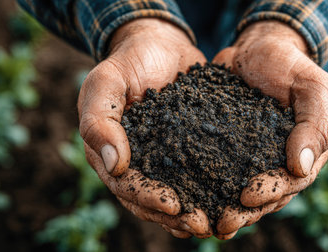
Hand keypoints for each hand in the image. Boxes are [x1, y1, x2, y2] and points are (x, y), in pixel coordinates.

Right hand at [78, 18, 210, 237]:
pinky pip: (197, 175)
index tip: (175, 207)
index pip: (126, 186)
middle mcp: (137, 161)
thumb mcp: (106, 81)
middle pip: (151, 199)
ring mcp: (163, 157)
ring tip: (218, 223)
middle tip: (202, 225)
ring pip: (176, 193)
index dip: (148, 199)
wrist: (160, 44)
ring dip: (194, 212)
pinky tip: (227, 201)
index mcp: (110, 152)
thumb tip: (114, 165)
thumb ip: (100, 120)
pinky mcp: (189, 148)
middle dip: (175, 215)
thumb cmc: (129, 60)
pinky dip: (209, 191)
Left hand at [213, 21, 327, 238]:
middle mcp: (273, 162)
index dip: (270, 193)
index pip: (288, 183)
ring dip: (219, 208)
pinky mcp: (222, 148)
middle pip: (261, 197)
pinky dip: (201, 186)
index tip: (248, 195)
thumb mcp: (314, 88)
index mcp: (301, 155)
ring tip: (200, 222)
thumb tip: (300, 167)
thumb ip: (315, 125)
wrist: (257, 48)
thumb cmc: (291, 66)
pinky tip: (184, 196)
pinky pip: (212, 170)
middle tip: (221, 224)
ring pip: (234, 191)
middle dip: (242, 213)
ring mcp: (246, 158)